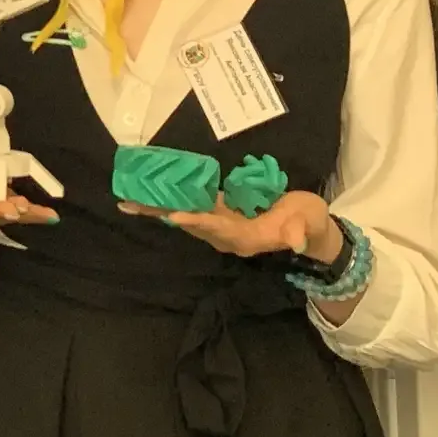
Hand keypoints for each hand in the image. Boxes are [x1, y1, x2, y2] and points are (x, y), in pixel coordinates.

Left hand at [119, 189, 339, 260]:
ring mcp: (221, 228)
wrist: (309, 231)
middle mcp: (228, 236)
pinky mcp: (220, 216)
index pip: (218, 228)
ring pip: (185, 217)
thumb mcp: (308, 223)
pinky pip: (191, 210)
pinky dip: (170, 203)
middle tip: (129, 205)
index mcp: (247, 238)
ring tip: (128, 201)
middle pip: (190, 224)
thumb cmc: (309, 223)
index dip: (198, 221)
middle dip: (161, 214)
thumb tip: (294, 239)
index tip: (175, 215)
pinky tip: (150, 196)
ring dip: (157, 210)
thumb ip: (299, 231)